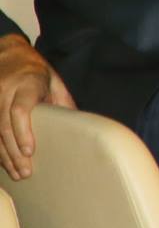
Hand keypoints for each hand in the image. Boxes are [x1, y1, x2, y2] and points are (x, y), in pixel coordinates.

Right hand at [0, 34, 74, 180]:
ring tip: (16, 173)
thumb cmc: (35, 70)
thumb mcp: (54, 81)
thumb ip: (63, 102)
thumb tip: (80, 127)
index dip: (23, 132)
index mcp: (26, 83)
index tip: (30, 151)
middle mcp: (4, 91)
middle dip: (14, 152)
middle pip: (5, 126)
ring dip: (4, 155)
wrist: (7, 54)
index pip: (20, 110)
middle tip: (25, 172)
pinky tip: (4, 163)